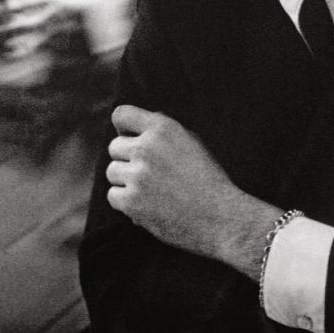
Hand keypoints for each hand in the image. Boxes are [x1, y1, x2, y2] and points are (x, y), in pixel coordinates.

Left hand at [106, 105, 280, 276]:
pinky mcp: (132, 201)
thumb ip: (162, 133)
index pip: (121, 115)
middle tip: (148, 174)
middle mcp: (147, 147)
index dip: (123, 128)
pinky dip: (125, 202)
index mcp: (162, 128)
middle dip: (127, 160)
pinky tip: (146, 204)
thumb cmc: (209, 180)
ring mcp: (138, 175)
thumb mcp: (191, 143)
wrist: (221, 217)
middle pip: (114, 147)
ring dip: (126, 181)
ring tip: (150, 191)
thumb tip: (134, 129)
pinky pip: (113, 196)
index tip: (131, 140)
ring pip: (112, 172)